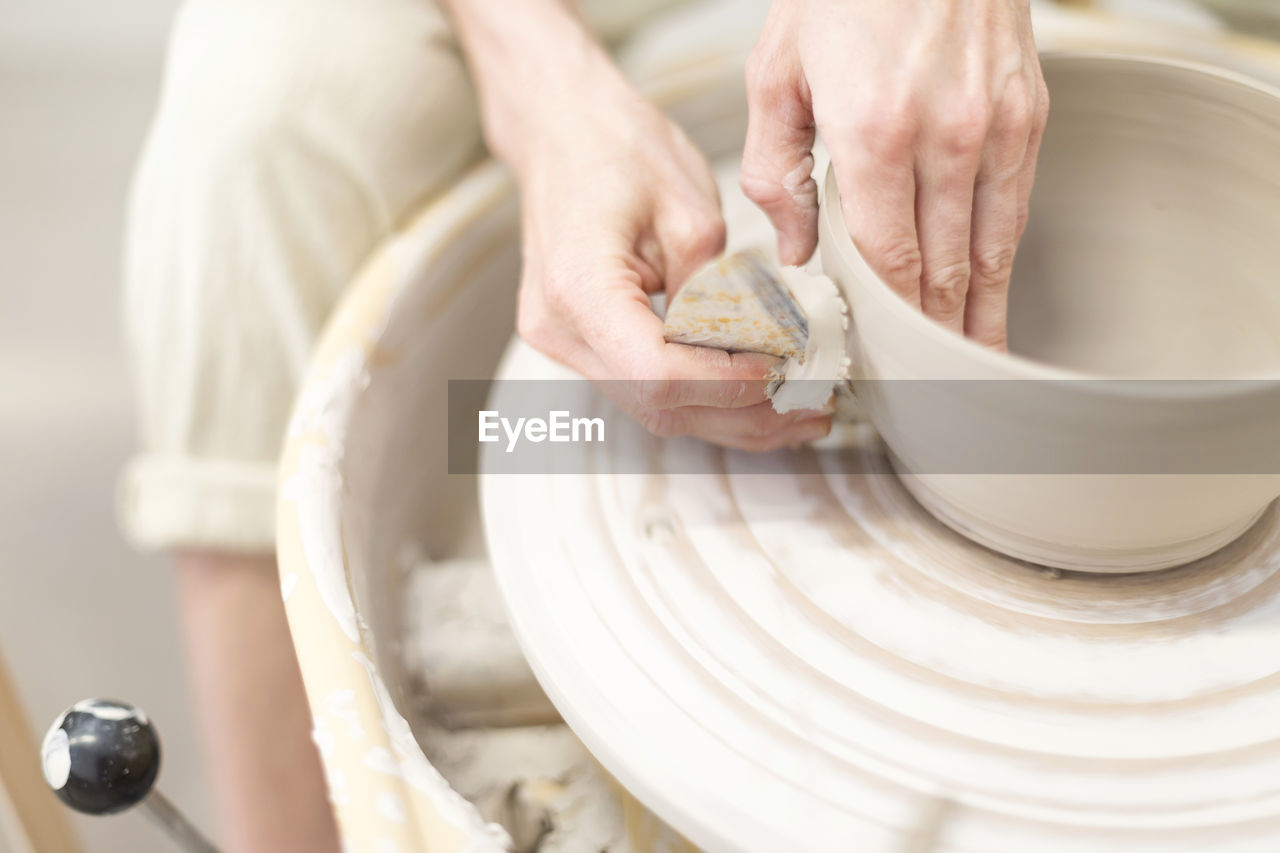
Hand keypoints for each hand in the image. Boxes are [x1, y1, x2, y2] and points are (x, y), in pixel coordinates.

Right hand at [464, 8, 831, 449]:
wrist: (559, 131)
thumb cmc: (615, 149)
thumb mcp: (691, 210)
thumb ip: (721, 291)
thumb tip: (760, 350)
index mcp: (580, 287)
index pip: (658, 373)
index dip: (728, 384)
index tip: (783, 370)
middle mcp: (558, 328)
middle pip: (657, 405)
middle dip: (741, 414)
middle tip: (810, 407)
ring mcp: (560, 342)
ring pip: (653, 410)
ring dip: (728, 418)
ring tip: (794, 413)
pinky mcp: (577, 344)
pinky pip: (643, 389)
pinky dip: (700, 398)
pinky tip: (750, 396)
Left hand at [741, 0, 1047, 348]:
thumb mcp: (776, 73)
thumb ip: (775, 172)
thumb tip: (796, 251)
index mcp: (874, 132)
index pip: (887, 261)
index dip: (885, 323)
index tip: (879, 365)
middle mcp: (947, 137)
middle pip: (944, 270)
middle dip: (932, 338)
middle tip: (924, 391)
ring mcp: (998, 127)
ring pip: (991, 251)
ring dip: (979, 316)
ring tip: (968, 369)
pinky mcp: (1028, 114)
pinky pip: (1016, 210)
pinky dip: (1002, 262)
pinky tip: (990, 295)